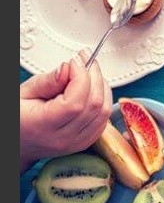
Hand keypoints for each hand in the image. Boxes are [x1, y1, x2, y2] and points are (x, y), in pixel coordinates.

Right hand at [20, 49, 112, 172]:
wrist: (19, 141)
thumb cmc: (18, 117)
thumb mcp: (23, 93)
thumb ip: (47, 81)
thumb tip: (68, 68)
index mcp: (44, 126)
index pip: (75, 102)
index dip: (81, 76)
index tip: (75, 61)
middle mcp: (64, 138)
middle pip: (94, 104)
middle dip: (94, 75)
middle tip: (85, 60)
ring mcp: (78, 142)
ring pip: (104, 110)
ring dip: (102, 85)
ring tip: (89, 72)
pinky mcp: (88, 140)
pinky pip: (105, 117)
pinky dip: (104, 98)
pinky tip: (93, 87)